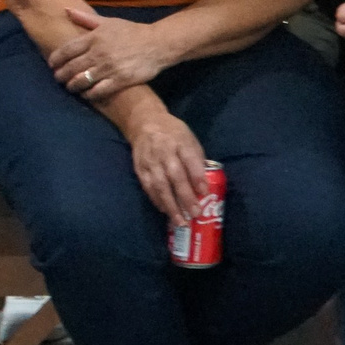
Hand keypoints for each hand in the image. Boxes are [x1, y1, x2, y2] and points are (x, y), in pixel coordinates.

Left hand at [48, 7, 180, 102]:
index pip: (67, 50)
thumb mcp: (108, 22)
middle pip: (71, 68)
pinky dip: (89, 94)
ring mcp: (109, 68)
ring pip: (82, 81)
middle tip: (58, 78)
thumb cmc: (131, 32)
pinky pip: (98, 91)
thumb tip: (66, 10)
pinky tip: (86, 94)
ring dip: (72, 86)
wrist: (158, 44)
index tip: (51, 64)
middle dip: (61, 75)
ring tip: (70, 87)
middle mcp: (99, 53)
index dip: (56, 59)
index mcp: (94, 38)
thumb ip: (85, 19)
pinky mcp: (120, 80)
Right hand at [126, 107, 209, 222]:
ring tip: (180, 221)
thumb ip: (196, 160)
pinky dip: (157, 200)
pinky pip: (148, 187)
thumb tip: (204, 185)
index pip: (190, 161)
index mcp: (180, 142)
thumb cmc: (174, 133)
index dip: (197, 177)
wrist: (144, 123)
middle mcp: (164, 152)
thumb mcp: (190, 139)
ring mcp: (150, 162)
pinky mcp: (139, 169)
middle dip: (185, 197)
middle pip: (175, 176)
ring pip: (160, 186)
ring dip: (170, 205)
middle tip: (195, 214)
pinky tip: (165, 211)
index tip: (205, 193)